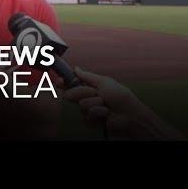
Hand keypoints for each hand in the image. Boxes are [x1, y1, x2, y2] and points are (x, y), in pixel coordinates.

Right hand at [64, 67, 182, 139]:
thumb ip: (87, 76)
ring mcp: (89, 109)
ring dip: (94, 105)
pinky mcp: (91, 121)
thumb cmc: (120, 96)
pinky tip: (106, 114)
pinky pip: (86, 117)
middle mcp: (88, 97)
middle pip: (72, 94)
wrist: (129, 115)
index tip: (58, 81)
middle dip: (83, 93)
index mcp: (90, 86)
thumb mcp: (103, 82)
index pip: (73, 83)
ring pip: (81, 106)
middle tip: (96, 93)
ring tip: (105, 105)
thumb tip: (76, 68)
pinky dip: (97, 114)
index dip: (64, 82)